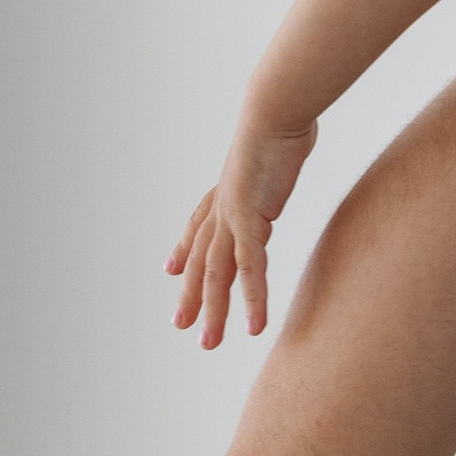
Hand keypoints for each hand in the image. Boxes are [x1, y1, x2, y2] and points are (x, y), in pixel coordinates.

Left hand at [168, 108, 319, 345]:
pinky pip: (250, 271)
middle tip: (181, 324)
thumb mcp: (273, 149)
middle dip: (192, 295)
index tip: (172, 270)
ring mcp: (232, 218)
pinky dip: (252, 301)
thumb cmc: (280, 122)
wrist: (274, 112)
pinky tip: (255, 326)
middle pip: (201, 261)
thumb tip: (284, 151)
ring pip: (218, 275)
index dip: (183, 250)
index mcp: (226, 193)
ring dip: (214, 312)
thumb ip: (273, 162)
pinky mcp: (250, 222)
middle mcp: (222, 209)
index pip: (197, 228)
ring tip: (210, 343)